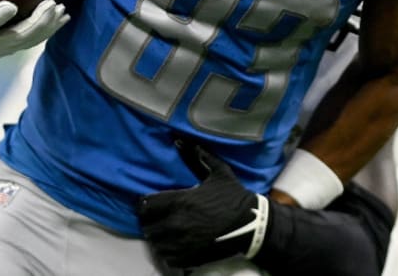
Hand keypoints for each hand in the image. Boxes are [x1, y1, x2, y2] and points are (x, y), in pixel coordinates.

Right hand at [0, 0, 69, 68]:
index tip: (11, 6)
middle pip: (16, 37)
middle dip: (36, 23)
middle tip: (51, 4)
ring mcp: (3, 50)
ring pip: (29, 41)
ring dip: (48, 27)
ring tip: (62, 10)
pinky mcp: (12, 49)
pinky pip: (33, 41)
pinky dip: (49, 31)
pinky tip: (64, 18)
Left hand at [139, 141, 269, 267]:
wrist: (252, 224)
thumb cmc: (234, 197)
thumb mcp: (219, 172)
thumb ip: (199, 156)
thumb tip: (180, 139)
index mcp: (181, 201)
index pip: (146, 206)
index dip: (145, 206)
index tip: (149, 205)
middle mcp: (177, 223)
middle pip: (148, 227)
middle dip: (151, 222)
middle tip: (158, 219)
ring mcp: (183, 243)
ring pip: (155, 243)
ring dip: (158, 238)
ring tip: (166, 232)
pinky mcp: (189, 257)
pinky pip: (167, 257)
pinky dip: (168, 252)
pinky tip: (175, 245)